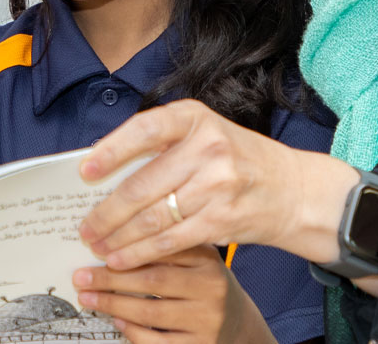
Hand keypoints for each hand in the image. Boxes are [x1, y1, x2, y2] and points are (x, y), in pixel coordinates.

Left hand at [73, 246, 277, 343]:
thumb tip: (111, 242)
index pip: (162, 250)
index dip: (125, 249)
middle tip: (80, 276)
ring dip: (113, 304)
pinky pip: (159, 341)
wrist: (237, 324)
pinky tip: (116, 320)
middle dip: (110, 278)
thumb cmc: (205, 284)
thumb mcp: (197, 260)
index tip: (96, 248)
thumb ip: (166, 248)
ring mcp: (208, 321)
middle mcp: (212, 289)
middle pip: (153, 280)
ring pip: (151, 311)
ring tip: (89, 298)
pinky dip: (133, 331)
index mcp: (208, 261)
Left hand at [78, 99, 358, 269]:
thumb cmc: (238, 160)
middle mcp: (207, 147)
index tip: (85, 171)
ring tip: (97, 246)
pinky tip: (122, 258)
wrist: (294, 190)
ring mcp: (216, 185)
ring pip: (153, 218)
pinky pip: (171, 240)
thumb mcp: (204, 135)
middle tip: (83, 226)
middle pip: (142, 184)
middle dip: (107, 211)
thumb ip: (162, 145)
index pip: (144, 130)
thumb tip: (103, 170)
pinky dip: (142, 252)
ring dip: (119, 237)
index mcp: (194, 118)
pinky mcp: (221, 219)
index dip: (111, 150)